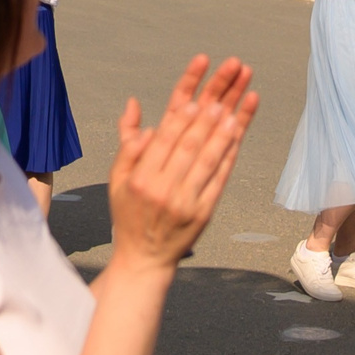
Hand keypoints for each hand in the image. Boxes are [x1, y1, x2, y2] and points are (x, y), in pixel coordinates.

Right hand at [108, 55, 257, 271]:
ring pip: (208, 160)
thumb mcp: (117, 180)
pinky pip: (219, 178)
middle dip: (207, 116)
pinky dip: (228, 155)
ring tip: (234, 109)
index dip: (182, 118)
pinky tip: (237, 135)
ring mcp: (186, 201)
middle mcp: (163, 188)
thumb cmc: (129, 213)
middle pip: (190, 144)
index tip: (196, 100)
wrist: (144, 258)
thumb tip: (134, 105)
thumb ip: (127, 142)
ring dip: (223, 132)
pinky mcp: (204, 212)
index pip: (165, 140)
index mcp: (141, 178)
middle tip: (221, 96)